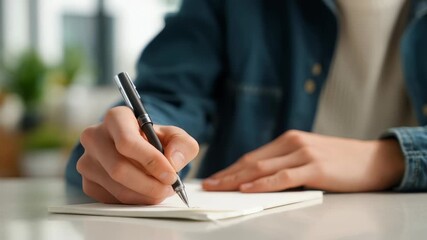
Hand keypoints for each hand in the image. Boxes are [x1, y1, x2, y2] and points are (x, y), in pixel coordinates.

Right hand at [77, 106, 198, 203]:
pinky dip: (134, 200)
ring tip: (161, 189)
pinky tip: (145, 192)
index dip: (151, 161)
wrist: (140, 151)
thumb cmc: (155, 140)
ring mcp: (87, 160)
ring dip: (145, 195)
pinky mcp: (88, 182)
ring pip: (117, 187)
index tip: (170, 174)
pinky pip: (112, 199)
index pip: (127, 142)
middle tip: (169, 188)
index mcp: (116, 117)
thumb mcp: (176, 137)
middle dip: (150, 184)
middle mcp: (95, 136)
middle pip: (119, 168)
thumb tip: (173, 161)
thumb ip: (182, 145)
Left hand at [202, 130, 403, 192]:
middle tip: (208, 184)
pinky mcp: (314, 167)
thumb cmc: (340, 162)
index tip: (215, 177)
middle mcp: (292, 143)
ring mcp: (303, 153)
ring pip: (262, 168)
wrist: (374, 160)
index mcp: (288, 140)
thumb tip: (260, 180)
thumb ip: (286, 164)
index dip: (232, 168)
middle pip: (252, 161)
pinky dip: (263, 184)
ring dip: (237, 179)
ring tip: (218, 187)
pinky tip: (247, 189)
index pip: (253, 156)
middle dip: (227, 174)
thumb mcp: (309, 157)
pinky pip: (283, 177)